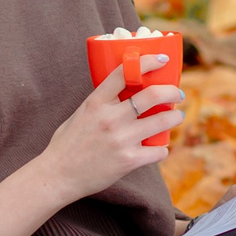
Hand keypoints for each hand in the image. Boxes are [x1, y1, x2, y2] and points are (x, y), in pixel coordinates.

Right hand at [0, 55, 182, 235]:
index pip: (124, 73)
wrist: (58, 176)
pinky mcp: (128, 161)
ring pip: (162, 122)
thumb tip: (124, 92)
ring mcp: (120, 140)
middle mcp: (110, 118)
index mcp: (96, 103)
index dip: (147, 62)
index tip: (162, 59)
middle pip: (152, 96)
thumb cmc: (67, 144)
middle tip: (177, 93)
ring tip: (176, 116)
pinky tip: (160, 148)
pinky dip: (162, 149)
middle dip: (171, 91)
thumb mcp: (80, 114)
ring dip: (174, 117)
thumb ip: (101, 103)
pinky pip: (158, 151)